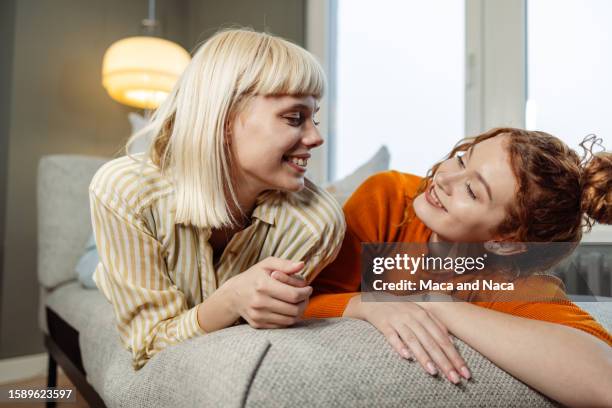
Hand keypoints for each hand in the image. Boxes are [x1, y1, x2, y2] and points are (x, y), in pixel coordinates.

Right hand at [224, 257, 311, 328]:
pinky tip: (289, 309)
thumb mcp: (267, 264)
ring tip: (299, 302)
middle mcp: (259, 302)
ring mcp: (258, 316)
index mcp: (263, 285)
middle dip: (305, 302)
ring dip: (299, 312)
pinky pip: (281, 326)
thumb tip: (302, 265)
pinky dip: (289, 318)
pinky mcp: (258, 325)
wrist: (233, 295)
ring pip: (290, 320)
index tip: (308, 288)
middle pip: (294, 309)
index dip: (306, 292)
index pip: (294, 295)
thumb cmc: (254, 277)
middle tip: (306, 296)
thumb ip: (285, 264)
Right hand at [349, 297, 470, 383]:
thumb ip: (435, 325)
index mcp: (424, 315)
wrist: (374, 301)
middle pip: (431, 341)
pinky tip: (406, 356)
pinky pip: (392, 336)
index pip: (443, 339)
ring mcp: (398, 320)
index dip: (455, 356)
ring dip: (424, 356)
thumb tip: (451, 342)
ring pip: (413, 339)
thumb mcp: (419, 313)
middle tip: (455, 379)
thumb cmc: (401, 309)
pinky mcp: (383, 323)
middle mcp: (413, 317)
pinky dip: (399, 345)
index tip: (465, 373)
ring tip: (433, 372)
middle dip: (444, 361)